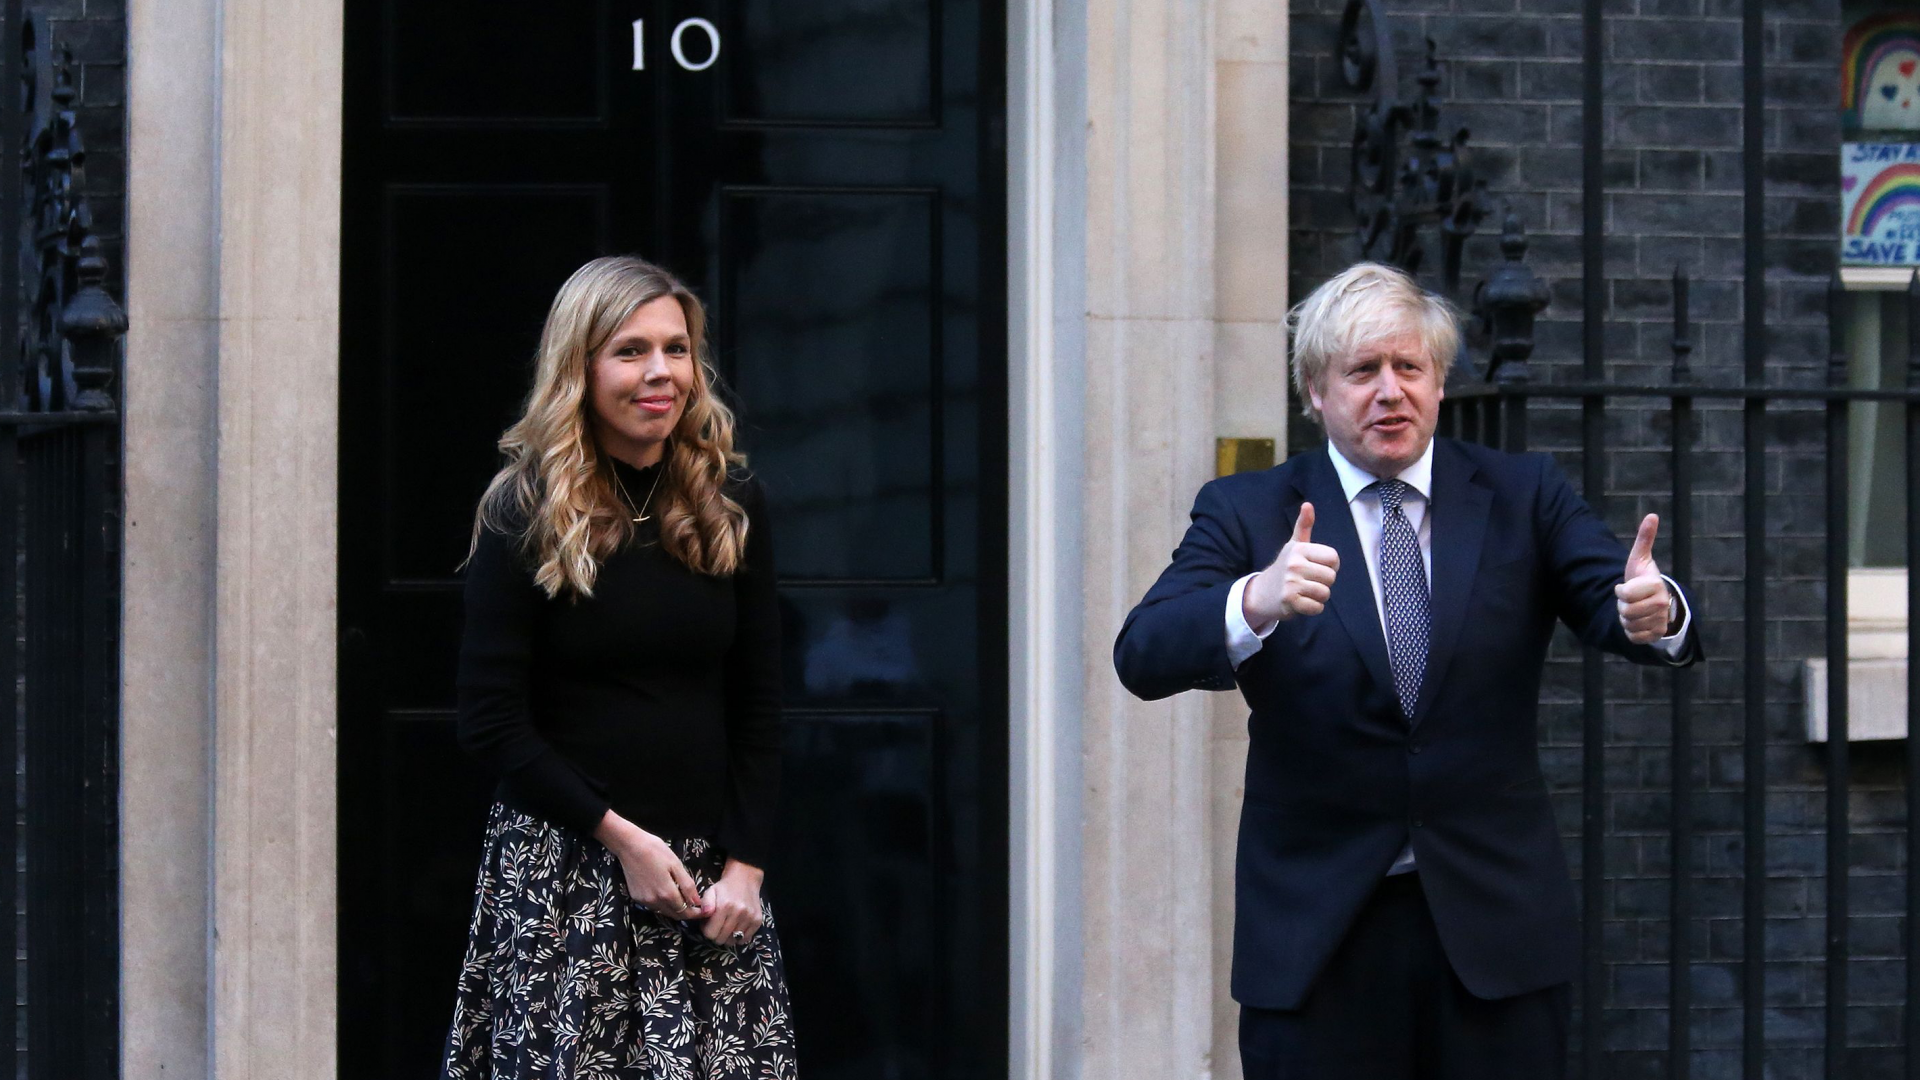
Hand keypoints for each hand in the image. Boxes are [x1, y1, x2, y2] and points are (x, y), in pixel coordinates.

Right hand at [594, 811, 710, 918]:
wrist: (630, 846)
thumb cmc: (656, 851)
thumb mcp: (676, 865)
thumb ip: (687, 886)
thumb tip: (697, 902)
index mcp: (667, 893)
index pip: (685, 912)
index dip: (696, 914)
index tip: (704, 911)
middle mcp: (655, 902)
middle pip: (675, 915)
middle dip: (687, 914)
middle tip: (697, 907)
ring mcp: (644, 901)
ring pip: (664, 911)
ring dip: (675, 910)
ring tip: (684, 900)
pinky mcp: (636, 898)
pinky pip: (654, 906)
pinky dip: (663, 904)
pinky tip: (666, 895)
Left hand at [699, 857, 766, 947]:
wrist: (745, 879)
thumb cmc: (724, 888)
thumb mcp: (710, 892)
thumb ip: (705, 904)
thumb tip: (704, 915)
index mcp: (724, 906)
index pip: (711, 933)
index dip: (706, 931)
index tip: (708, 924)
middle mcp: (738, 913)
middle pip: (721, 939)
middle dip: (716, 935)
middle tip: (717, 925)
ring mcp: (749, 918)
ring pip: (733, 941)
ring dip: (727, 937)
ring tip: (726, 926)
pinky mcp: (757, 921)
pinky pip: (745, 939)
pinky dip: (739, 937)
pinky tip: (736, 927)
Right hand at [1243, 502, 1341, 624]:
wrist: (1261, 592)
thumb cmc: (1284, 568)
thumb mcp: (1293, 545)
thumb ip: (1303, 526)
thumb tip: (1308, 504)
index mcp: (1299, 549)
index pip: (1333, 558)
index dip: (1330, 566)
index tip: (1317, 567)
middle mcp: (1294, 564)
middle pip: (1331, 577)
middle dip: (1324, 583)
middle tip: (1308, 582)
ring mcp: (1291, 583)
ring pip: (1325, 593)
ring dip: (1318, 597)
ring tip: (1305, 592)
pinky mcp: (1290, 601)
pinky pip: (1317, 608)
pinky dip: (1313, 608)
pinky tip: (1301, 602)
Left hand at [1616, 513, 1675, 644]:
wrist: (1653, 601)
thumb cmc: (1643, 578)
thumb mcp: (1640, 558)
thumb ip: (1645, 538)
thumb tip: (1652, 515)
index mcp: (1657, 586)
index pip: (1625, 593)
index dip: (1620, 591)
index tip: (1626, 587)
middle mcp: (1663, 605)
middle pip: (1626, 611)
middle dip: (1623, 605)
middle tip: (1630, 600)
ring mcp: (1660, 621)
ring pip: (1629, 624)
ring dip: (1626, 618)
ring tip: (1634, 610)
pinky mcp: (1656, 635)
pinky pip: (1633, 637)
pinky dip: (1630, 631)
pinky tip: (1637, 622)